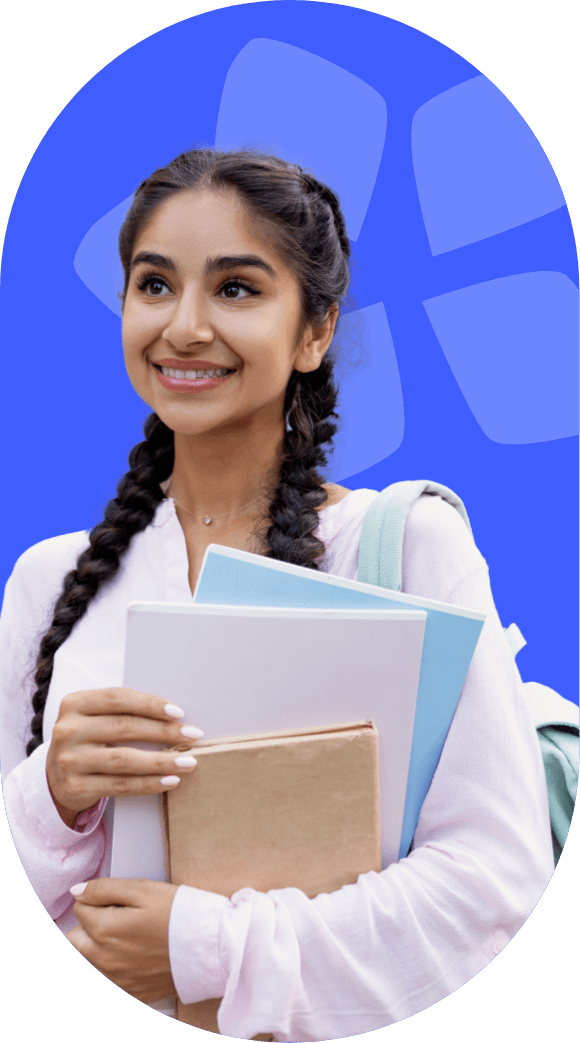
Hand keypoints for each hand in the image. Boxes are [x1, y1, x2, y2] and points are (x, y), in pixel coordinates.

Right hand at [46, 688, 202, 823]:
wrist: (55, 776)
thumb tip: (174, 714)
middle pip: (124, 727)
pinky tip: (170, 780)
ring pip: (125, 759)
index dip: (150, 704)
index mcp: (74, 703)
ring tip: (188, 762)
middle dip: (164, 731)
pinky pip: (120, 785)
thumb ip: (122, 711)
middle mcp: (68, 730)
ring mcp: (69, 760)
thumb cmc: (87, 739)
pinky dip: (149, 783)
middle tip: (192, 735)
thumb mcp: (94, 717)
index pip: (118, 698)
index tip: (178, 712)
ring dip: (162, 761)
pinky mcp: (75, 787)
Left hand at [66, 878, 179, 1003]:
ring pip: (93, 957)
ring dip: (104, 944)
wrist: (212, 947)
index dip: (98, 898)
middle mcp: (104, 959)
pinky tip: (143, 953)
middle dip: (92, 924)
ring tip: (136, 933)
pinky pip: (113, 975)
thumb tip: (76, 891)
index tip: (121, 899)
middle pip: (77, 938)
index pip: (79, 907)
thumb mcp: (143, 888)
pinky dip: (120, 963)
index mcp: (104, 930)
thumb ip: (104, 889)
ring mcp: (118, 979)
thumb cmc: (179, 913)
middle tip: (123, 915)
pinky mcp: (133, 991)